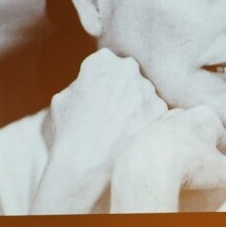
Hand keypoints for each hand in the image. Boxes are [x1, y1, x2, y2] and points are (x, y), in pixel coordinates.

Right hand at [30, 49, 167, 212]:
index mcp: (102, 60)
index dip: (105, 84)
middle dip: (125, 93)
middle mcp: (128, 68)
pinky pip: (157, 114)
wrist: (86, 165)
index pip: (110, 65)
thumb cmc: (70, 134)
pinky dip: (148, 124)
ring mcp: (148, 89)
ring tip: (121, 131)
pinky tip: (133, 137)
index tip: (101, 101)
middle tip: (114, 117)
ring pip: (146, 95)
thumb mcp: (63, 99)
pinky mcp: (162, 110)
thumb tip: (94, 82)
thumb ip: (82, 83)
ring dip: (138, 109)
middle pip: (131, 78)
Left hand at [110, 105, 225, 211]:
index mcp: (205, 116)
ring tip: (186, 173)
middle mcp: (180, 115)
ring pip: (174, 139)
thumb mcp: (225, 175)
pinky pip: (153, 150)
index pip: (223, 138)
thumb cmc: (191, 164)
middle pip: (198, 134)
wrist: (147, 164)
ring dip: (181, 153)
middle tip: (209, 170)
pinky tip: (163, 174)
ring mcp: (157, 125)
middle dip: (205, 150)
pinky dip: (160, 161)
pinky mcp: (138, 139)